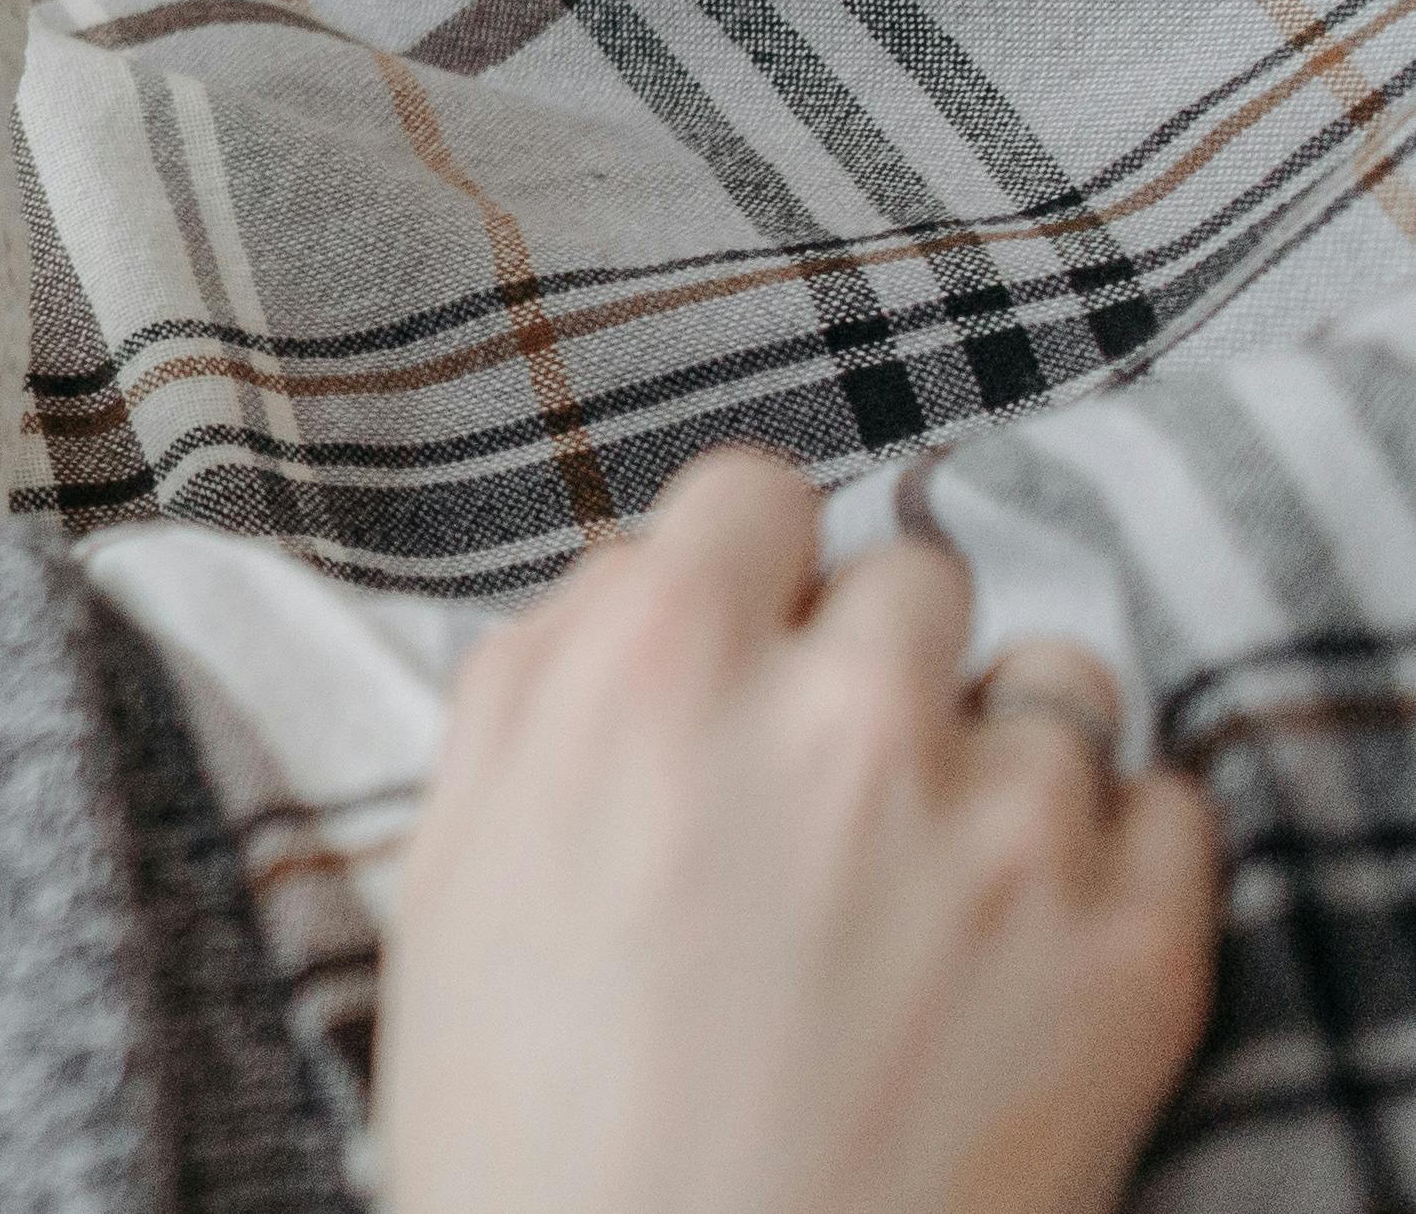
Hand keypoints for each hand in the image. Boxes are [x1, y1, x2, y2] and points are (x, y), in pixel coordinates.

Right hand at [377, 450, 1220, 1213]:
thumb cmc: (530, 1130)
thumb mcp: (450, 864)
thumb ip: (538, 682)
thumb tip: (632, 587)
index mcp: (649, 670)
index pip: (754, 492)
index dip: (749, 569)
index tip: (750, 634)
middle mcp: (837, 715)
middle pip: (912, 579)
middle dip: (870, 664)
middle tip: (827, 784)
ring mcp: (1005, 830)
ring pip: (1059, 680)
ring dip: (1003, 747)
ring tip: (942, 863)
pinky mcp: (1133, 954)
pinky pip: (1172, 806)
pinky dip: (1114, 852)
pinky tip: (1025, 934)